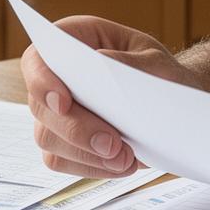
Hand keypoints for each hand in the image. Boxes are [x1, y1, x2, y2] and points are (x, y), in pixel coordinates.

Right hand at [20, 16, 196, 178]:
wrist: (171, 104)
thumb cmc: (158, 74)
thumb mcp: (156, 60)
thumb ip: (131, 61)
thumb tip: (102, 62)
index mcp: (74, 42)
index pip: (38, 59)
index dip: (42, 80)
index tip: (64, 103)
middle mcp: (57, 77)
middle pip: (42, 106)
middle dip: (77, 130)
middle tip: (113, 146)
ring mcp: (55, 112)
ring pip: (48, 137)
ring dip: (86, 154)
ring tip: (126, 158)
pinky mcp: (63, 142)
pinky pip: (61, 160)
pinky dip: (91, 167)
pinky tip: (120, 164)